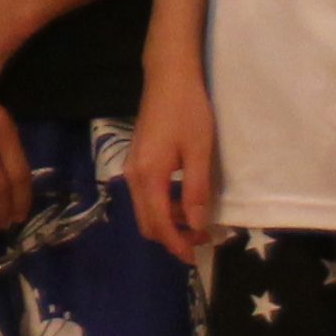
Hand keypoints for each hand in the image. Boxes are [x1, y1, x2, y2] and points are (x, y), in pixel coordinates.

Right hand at [125, 69, 218, 267]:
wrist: (168, 77)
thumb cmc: (188, 111)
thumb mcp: (199, 151)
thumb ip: (196, 190)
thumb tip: (198, 226)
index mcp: (149, 176)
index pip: (160, 224)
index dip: (177, 245)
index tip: (197, 258)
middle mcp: (134, 176)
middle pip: (147, 223)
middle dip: (173, 238)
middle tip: (203, 241)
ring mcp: (132, 168)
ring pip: (146, 210)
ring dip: (170, 223)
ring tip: (199, 221)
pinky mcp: (137, 161)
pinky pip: (146, 196)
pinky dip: (164, 208)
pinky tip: (185, 200)